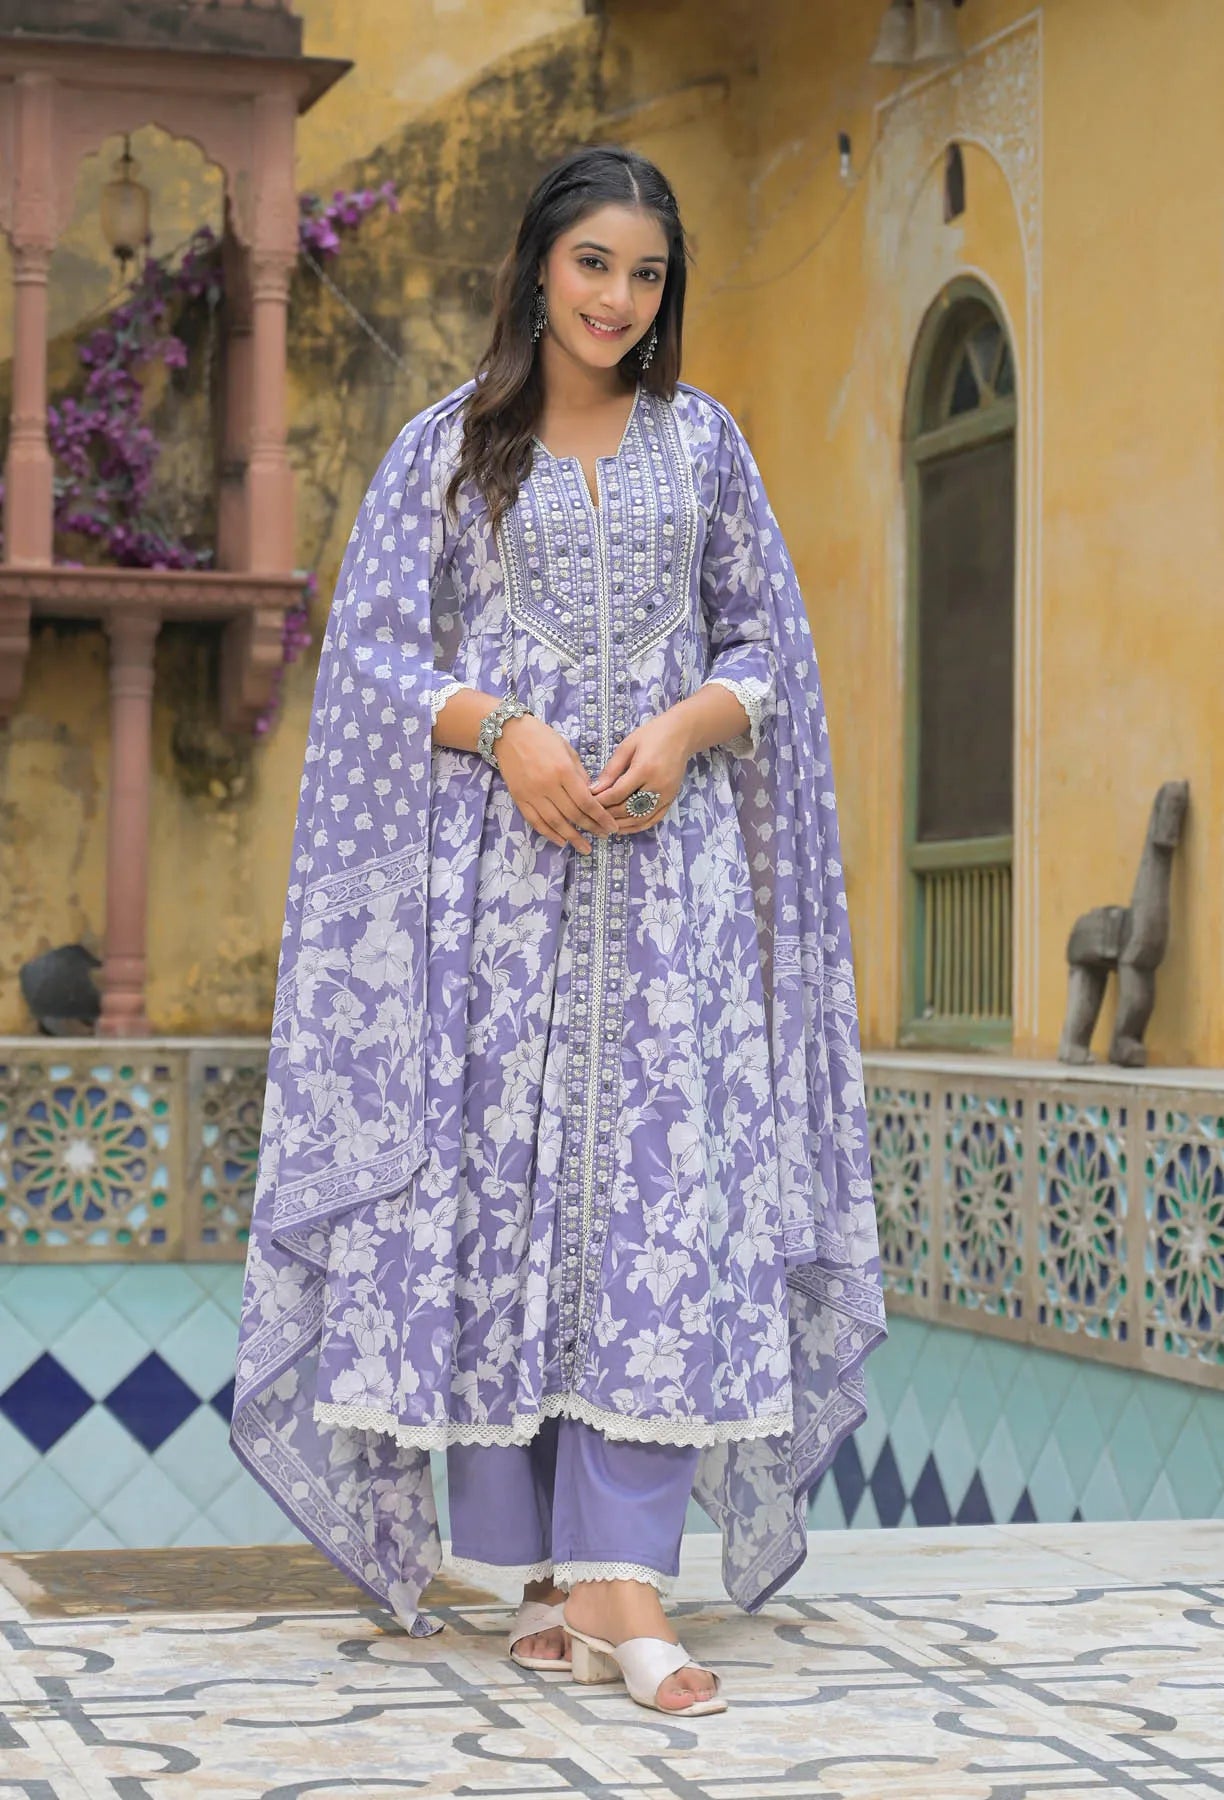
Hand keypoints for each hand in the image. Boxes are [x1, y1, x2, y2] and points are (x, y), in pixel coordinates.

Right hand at [494, 714, 617, 853]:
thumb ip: (580, 774)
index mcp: (563, 771)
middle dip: (591, 828)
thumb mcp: (567, 750)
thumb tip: (592, 796)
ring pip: (555, 822)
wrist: (508, 734)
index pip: (586, 801)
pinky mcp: (519, 798)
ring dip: (572, 837)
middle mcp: (548, 785)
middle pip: (573, 814)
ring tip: (584, 847)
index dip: (601, 817)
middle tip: (603, 837)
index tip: (611, 827)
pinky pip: (535, 821)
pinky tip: (561, 841)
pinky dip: (549, 833)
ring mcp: (532, 794)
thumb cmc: (542, 737)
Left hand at [588, 712, 691, 833]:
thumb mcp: (627, 746)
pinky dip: (637, 827)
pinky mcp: (671, 800)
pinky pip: (653, 820)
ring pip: (640, 819)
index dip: (600, 801)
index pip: (617, 794)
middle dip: (607, 815)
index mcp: (645, 769)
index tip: (585, 802)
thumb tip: (594, 790)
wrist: (682, 734)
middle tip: (591, 816)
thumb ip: (611, 770)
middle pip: (627, 809)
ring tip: (603, 825)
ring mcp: (666, 795)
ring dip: (620, 825)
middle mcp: (658, 786)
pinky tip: (623, 828)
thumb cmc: (652, 735)